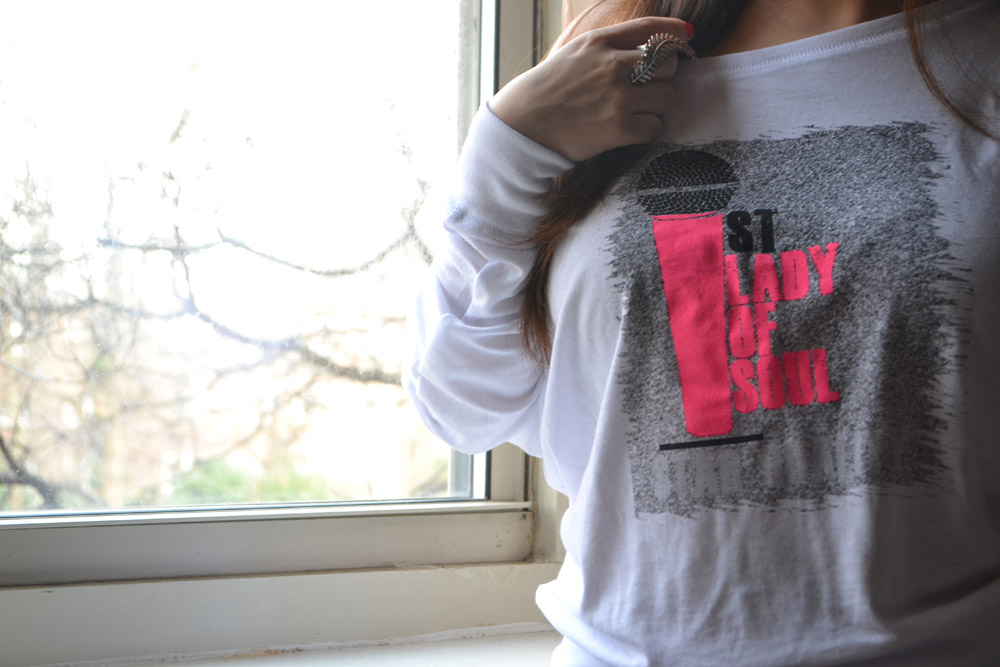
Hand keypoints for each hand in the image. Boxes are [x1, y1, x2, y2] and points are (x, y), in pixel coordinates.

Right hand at [489, 17, 691, 162]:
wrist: (523, 126)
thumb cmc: (546, 91)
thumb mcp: (573, 54)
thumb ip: (608, 48)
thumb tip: (646, 49)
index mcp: (600, 43)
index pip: (650, 29)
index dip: (675, 32)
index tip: (686, 36)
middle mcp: (612, 66)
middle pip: (666, 65)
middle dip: (661, 78)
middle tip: (644, 90)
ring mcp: (618, 97)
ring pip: (666, 97)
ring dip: (655, 106)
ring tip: (632, 112)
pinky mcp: (618, 128)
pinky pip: (655, 126)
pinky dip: (647, 130)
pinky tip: (628, 130)